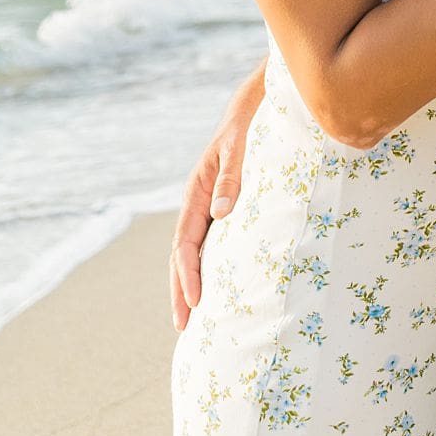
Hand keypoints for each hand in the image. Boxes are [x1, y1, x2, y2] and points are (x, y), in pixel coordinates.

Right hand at [170, 62, 264, 330]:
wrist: (254, 107)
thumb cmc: (246, 126)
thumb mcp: (238, 148)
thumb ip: (231, 177)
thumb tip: (221, 214)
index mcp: (196, 192)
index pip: (185, 244)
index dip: (187, 274)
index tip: (194, 302)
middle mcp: (199, 203)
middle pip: (182, 256)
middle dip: (181, 291)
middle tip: (183, 327)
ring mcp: (210, 208)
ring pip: (194, 253)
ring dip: (190, 284)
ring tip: (193, 319)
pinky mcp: (224, 208)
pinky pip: (211, 244)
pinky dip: (208, 269)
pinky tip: (216, 288)